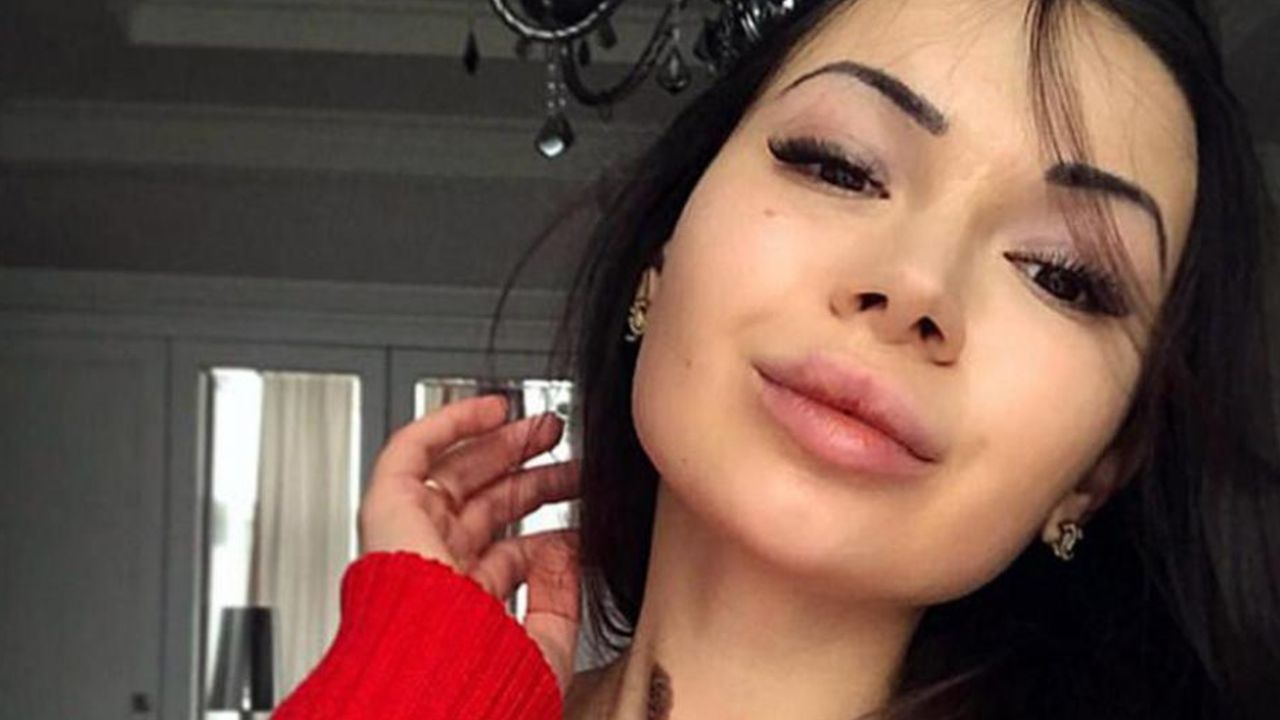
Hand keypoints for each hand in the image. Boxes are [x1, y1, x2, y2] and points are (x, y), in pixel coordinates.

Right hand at [357, 393, 581, 694]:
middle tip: (566, 452)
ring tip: (546, 426)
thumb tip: (570, 550)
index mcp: (466, 606)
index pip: (508, 554)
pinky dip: (451, 422)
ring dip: (502, 444)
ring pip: (456, 475)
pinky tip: (493, 410)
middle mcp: (436, 571)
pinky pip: (412, 452)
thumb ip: (560, 597)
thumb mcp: (545, 643)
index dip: (549, 527)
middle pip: (485, 507)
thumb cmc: (480, 683)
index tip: (586, 508)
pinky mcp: (388, 511)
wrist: (433, 680)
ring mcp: (411, 538)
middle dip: (530, 474)